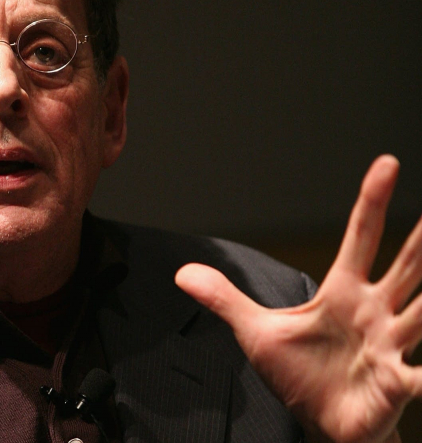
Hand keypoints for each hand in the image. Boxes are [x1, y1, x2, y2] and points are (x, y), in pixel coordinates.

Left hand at [175, 155, 421, 442]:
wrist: (320, 426)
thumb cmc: (299, 376)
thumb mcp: (256, 331)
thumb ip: (224, 299)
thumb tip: (182, 273)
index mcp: (343, 293)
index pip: (361, 237)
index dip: (372, 201)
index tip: (386, 164)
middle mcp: (374, 312)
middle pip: (407, 266)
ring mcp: (390, 346)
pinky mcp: (397, 383)